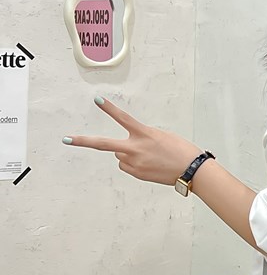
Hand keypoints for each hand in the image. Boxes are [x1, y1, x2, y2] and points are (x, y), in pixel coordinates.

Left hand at [64, 97, 201, 185]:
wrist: (192, 170)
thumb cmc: (182, 151)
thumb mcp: (162, 136)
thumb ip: (143, 137)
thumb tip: (130, 147)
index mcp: (144, 134)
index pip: (123, 118)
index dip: (109, 108)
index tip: (97, 100)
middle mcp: (136, 149)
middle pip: (104, 144)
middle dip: (83, 141)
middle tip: (66, 139)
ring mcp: (135, 163)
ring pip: (119, 156)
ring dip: (127, 154)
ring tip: (148, 157)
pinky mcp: (138, 174)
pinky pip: (127, 166)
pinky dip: (134, 164)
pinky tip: (149, 165)